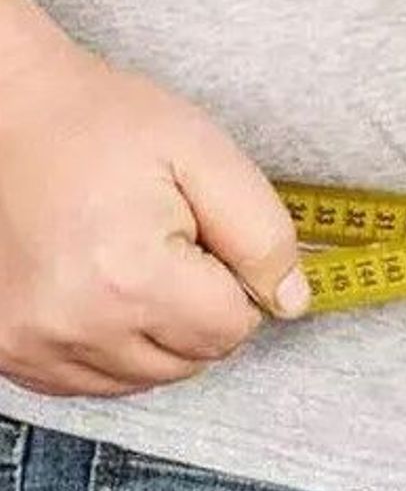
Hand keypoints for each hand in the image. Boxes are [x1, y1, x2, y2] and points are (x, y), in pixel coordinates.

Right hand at [0, 17, 307, 396]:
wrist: (7, 110)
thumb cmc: (101, 124)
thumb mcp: (205, 156)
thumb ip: (263, 234)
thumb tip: (292, 299)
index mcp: (130, 277)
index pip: (233, 328)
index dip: (239, 282)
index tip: (211, 240)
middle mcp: (76, 324)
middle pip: (193, 358)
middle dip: (203, 306)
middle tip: (170, 243)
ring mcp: (33, 344)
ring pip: (148, 375)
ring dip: (160, 330)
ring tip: (132, 260)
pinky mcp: (8, 350)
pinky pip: (94, 380)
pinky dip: (115, 344)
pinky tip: (105, 289)